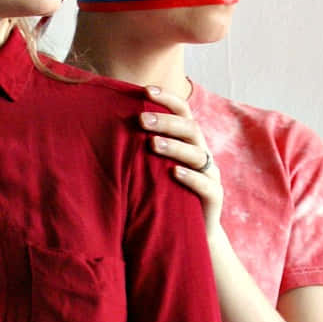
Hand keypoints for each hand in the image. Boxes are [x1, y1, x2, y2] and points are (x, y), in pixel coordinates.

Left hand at [140, 87, 222, 235]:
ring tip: (152, 144)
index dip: (167, 99)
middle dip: (166, 122)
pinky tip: (174, 173)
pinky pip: (206, 184)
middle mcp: (201, 153)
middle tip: (141, 120)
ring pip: (197, 154)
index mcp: (189, 141)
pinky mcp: (214, 196)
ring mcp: (210, 174)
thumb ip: (142, 147)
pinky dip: (190, 177)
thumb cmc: (166, 193)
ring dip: (174, 147)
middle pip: (190, 129)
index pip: (182, 111)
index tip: (145, 90)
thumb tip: (108, 124)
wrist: (191, 231)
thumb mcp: (154, 167)